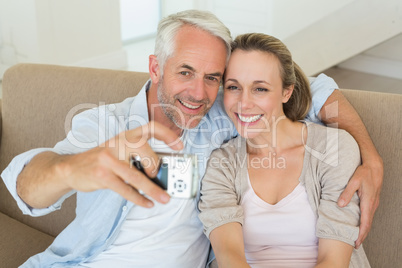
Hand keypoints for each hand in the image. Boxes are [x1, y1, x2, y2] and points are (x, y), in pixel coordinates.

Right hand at [60, 121, 182, 207]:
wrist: (71, 168)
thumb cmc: (101, 160)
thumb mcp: (118, 150)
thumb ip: (137, 156)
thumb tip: (162, 172)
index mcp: (125, 135)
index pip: (150, 127)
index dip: (167, 134)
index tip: (180, 145)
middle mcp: (117, 143)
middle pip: (143, 147)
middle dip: (155, 164)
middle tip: (157, 174)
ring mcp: (108, 158)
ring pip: (136, 175)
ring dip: (153, 189)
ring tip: (164, 198)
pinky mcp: (102, 175)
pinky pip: (125, 189)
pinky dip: (139, 198)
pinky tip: (147, 203)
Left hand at [337, 157, 382, 247]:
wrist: (374, 166)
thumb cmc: (364, 172)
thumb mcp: (353, 181)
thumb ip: (346, 193)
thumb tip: (340, 205)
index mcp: (368, 202)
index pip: (365, 223)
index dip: (360, 234)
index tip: (356, 242)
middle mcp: (372, 205)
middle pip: (368, 224)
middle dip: (362, 235)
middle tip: (355, 244)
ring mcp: (373, 203)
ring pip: (368, 220)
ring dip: (363, 229)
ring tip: (356, 237)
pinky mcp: (372, 201)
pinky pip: (368, 214)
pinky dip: (364, 222)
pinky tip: (359, 224)